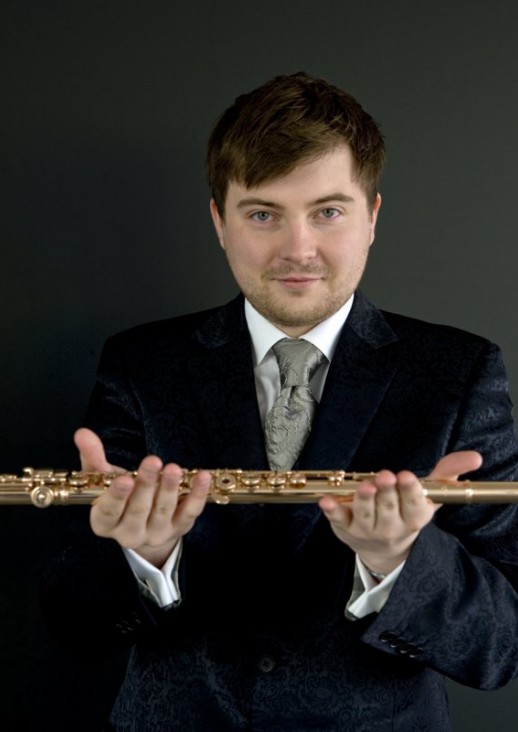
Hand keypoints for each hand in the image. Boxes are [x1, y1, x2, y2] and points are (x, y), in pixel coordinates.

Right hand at [74, 428, 210, 566]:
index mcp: (105, 523)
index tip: (124, 479)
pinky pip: (190, 512)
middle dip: (146, 485)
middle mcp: (129, 534)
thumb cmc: (121, 498)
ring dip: (169, 488)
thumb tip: (82, 433)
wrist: (145, 527)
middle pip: (138, 510)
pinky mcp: (180, 528)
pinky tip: (202, 477)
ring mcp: (156, 533)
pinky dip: (197, 495)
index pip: (108, 512)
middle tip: (152, 461)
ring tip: (172, 468)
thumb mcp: (104, 479)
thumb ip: (93, 457)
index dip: (117, 496)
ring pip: (163, 511)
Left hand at [319, 450, 482, 575]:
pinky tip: (325, 501)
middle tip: (386, 476)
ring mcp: (367, 531)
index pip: (415, 506)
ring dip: (364, 500)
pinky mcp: (345, 529)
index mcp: (414, 518)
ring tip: (365, 486)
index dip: (410, 492)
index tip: (407, 477)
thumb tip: (474, 456)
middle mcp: (392, 527)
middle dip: (388, 492)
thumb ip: (447, 474)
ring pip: (366, 516)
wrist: (384, 550)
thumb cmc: (407, 514)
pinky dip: (332, 511)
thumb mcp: (429, 497)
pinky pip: (338, 520)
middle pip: (390, 509)